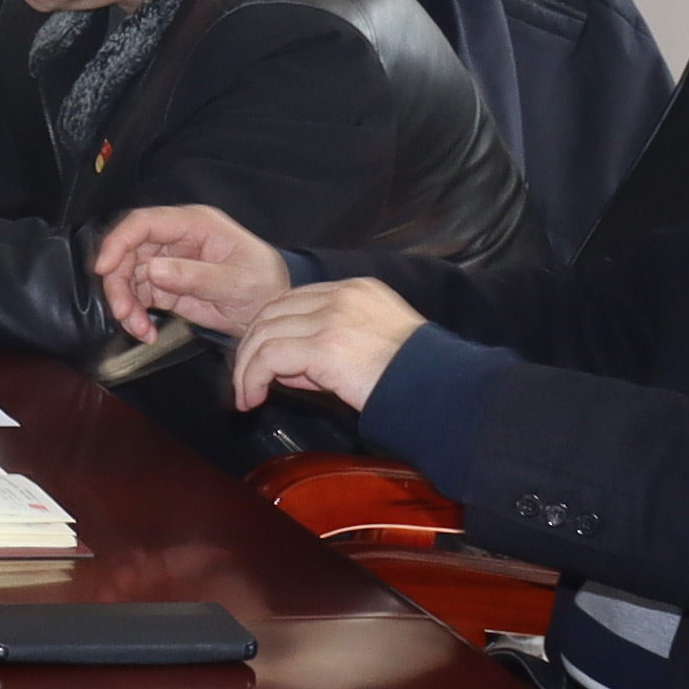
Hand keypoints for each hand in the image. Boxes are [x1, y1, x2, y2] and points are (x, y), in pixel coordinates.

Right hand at [89, 204, 291, 341]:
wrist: (272, 312)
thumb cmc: (265, 286)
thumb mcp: (237, 282)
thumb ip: (196, 276)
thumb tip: (153, 270)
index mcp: (195, 224)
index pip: (144, 223)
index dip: (118, 241)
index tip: (104, 269)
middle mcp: (176, 239)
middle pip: (128, 250)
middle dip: (118, 282)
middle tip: (123, 312)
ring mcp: (168, 262)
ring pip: (127, 275)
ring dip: (125, 303)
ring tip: (138, 328)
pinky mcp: (165, 286)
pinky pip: (137, 296)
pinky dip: (135, 316)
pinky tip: (146, 332)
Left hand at [226, 278, 425, 418]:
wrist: (441, 388)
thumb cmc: (413, 377)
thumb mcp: (370, 346)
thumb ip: (327, 345)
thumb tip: (283, 368)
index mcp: (354, 290)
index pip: (292, 300)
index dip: (269, 330)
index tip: (261, 361)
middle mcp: (341, 296)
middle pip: (271, 313)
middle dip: (251, 348)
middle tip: (247, 381)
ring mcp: (332, 317)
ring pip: (263, 333)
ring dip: (247, 368)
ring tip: (248, 395)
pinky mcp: (324, 344)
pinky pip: (268, 357)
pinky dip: (252, 378)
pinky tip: (254, 397)